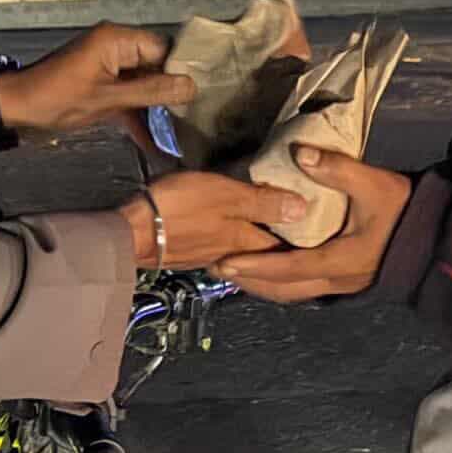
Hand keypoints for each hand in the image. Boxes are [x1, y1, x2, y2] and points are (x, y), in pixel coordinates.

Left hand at [0, 24, 196, 137]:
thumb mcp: (107, 99)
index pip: (163, 48)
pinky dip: (138, 118)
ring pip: (145, 85)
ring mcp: (109, 68)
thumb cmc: (57, 99)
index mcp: (117, 40)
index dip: (183, 70)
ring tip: (183, 134)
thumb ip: (151, 91)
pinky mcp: (102, 86)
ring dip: (157, 109)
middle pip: (157, 66)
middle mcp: (116, 48)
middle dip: (174, 92)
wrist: (15, 109)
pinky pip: (128, 98)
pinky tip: (156, 146)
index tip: (205, 93)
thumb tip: (192, 86)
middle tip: (198, 116)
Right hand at [119, 171, 302, 269]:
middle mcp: (231, 255)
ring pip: (245, 255)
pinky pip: (223, 252)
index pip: (284, 247)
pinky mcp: (189, 253)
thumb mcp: (226, 195)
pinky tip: (233, 236)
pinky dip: (236, 246)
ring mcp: (208, 256)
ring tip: (274, 236)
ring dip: (260, 249)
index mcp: (245, 241)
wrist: (129, 231)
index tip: (322, 233)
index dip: (304, 241)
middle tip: (304, 239)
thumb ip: (263, 202)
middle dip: (284, 250)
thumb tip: (304, 210)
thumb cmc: (178, 209)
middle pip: (266, 256)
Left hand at [221, 149, 415, 302]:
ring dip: (263, 285)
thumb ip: (337, 169)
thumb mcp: (374, 184)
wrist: (436, 232)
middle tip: (216, 269)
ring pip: (293, 293)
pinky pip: (304, 289)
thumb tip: (300, 153)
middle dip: (249, 281)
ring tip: (234, 272)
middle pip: (284, 290)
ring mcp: (343, 285)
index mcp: (341, 260)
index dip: (255, 265)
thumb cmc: (404, 208)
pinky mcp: (346, 281)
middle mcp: (338, 280)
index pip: (288, 267)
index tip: (224, 261)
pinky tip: (266, 272)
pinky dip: (280, 283)